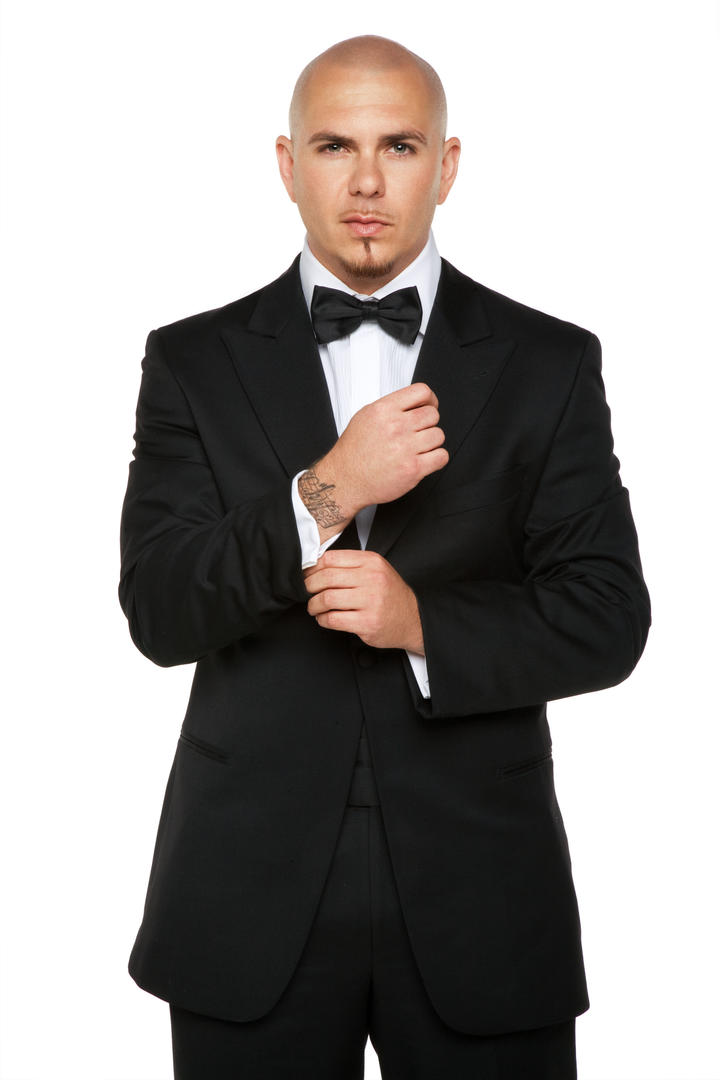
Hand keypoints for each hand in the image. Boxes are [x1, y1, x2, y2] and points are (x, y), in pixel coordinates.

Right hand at [298, 383, 447, 542]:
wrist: (345, 480)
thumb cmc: (354, 451)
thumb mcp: (366, 416)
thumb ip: (392, 407)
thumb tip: (415, 403)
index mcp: (384, 410)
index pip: (422, 392)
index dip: (430, 400)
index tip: (430, 406)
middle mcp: (395, 427)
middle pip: (433, 415)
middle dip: (428, 423)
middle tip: (418, 432)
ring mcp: (405, 448)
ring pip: (439, 435)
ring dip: (431, 442)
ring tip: (417, 448)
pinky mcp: (413, 469)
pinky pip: (441, 456)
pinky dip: (436, 458)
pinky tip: (424, 459)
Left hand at [304, 549, 424, 653]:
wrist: (413, 619)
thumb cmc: (389, 594)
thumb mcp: (376, 570)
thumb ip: (350, 565)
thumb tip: (315, 567)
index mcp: (371, 562)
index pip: (331, 558)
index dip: (313, 568)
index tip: (307, 575)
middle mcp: (372, 579)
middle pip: (326, 578)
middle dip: (309, 586)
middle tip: (307, 592)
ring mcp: (371, 602)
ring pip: (327, 599)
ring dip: (314, 605)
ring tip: (314, 607)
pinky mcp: (367, 622)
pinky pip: (333, 619)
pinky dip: (322, 620)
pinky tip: (324, 618)